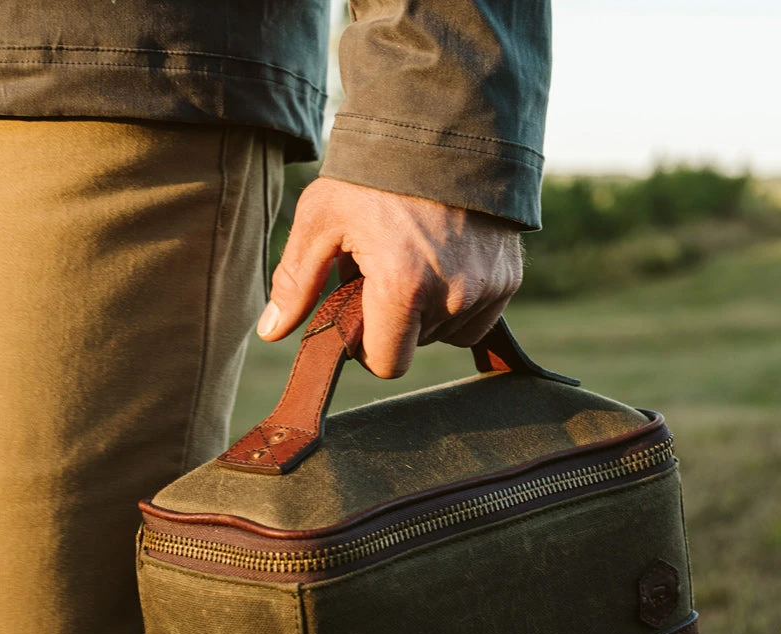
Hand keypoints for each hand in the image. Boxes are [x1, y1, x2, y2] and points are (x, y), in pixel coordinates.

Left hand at [256, 176, 523, 378]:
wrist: (445, 123)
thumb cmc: (373, 173)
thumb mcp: (321, 219)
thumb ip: (296, 283)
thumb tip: (271, 333)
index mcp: (403, 287)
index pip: (387, 364)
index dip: (367, 346)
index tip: (359, 313)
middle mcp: (453, 295)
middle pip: (416, 346)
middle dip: (396, 320)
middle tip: (384, 269)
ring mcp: (487, 288)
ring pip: (449, 334)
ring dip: (428, 312)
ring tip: (415, 258)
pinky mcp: (509, 278)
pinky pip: (479, 316)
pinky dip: (459, 299)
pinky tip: (444, 259)